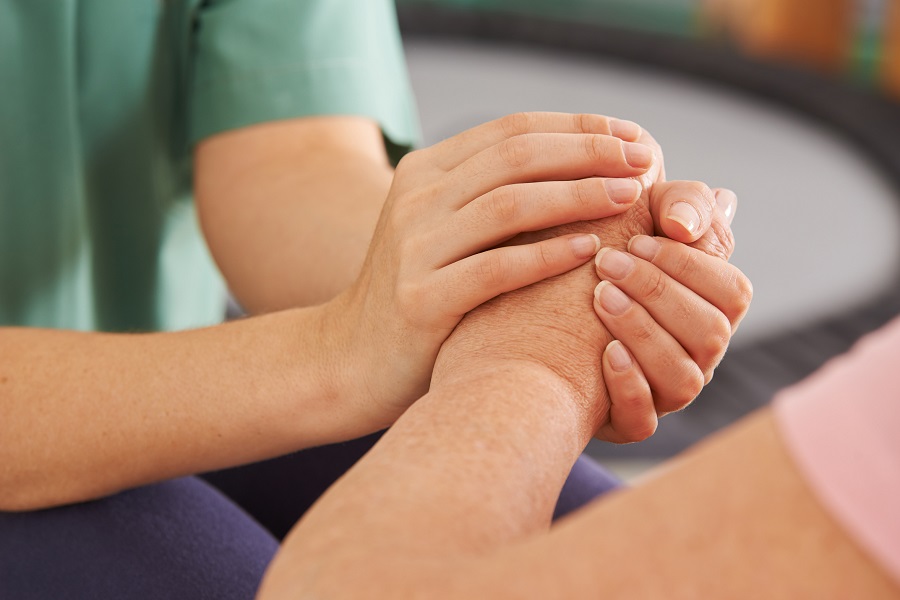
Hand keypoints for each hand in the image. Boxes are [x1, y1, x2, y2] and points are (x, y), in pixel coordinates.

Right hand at [328, 112, 658, 428]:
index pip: (512, 129)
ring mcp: (413, 248)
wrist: (349, 359)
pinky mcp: (420, 299)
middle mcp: (416, 199)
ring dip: (578, 194)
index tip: (632, 135)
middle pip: (516, 157)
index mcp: (425, 172)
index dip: (578, 126)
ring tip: (630, 196)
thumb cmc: (418, 294)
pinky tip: (591, 251)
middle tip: (644, 160)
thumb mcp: (441, 229)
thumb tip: (577, 170)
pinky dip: (547, 256)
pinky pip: (495, 269)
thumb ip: (489, 197)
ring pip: (509, 204)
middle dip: (589, 152)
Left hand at [592, 192, 750, 442]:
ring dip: (642, 332)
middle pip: (710, 333)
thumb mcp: (641, 217)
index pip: (732, 291)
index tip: (638, 238)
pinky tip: (604, 351)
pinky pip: (643, 420)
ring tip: (600, 297)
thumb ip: (682, 203)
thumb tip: (724, 199)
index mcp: (712, 308)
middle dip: (658, 292)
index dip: (690, 264)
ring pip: (681, 378)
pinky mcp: (627, 421)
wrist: (540, 311)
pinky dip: (628, 385)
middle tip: (607, 262)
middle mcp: (698, 355)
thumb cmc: (605, 257)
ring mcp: (665, 393)